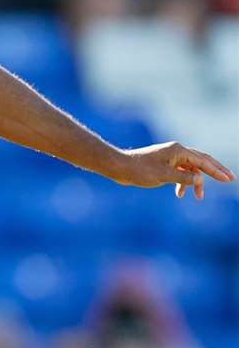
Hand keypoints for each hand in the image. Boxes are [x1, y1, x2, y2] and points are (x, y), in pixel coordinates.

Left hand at [111, 142, 234, 198]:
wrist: (120, 167)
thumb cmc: (140, 170)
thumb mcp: (163, 176)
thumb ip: (183, 178)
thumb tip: (199, 179)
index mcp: (178, 150)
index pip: (203, 160)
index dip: (217, 170)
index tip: (229, 179)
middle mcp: (176, 151)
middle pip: (201, 161)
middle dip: (214, 171)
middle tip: (229, 179)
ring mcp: (170, 157)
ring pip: (190, 168)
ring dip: (195, 182)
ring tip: (199, 197)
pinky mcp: (164, 163)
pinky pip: (179, 172)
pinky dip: (182, 182)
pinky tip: (179, 194)